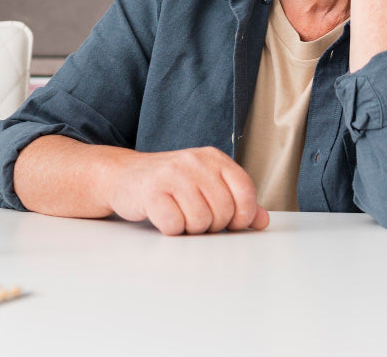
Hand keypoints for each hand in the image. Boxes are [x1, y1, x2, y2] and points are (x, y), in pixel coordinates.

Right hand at [103, 146, 269, 235]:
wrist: (124, 176)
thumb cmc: (169, 184)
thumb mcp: (206, 185)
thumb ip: (236, 201)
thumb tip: (262, 220)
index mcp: (213, 157)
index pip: (245, 191)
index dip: (243, 215)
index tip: (231, 222)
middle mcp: (194, 161)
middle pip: (224, 211)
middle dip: (212, 225)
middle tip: (195, 216)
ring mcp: (172, 174)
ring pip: (200, 221)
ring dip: (190, 228)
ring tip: (178, 214)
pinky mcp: (151, 190)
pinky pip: (175, 226)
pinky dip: (170, 229)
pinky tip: (162, 216)